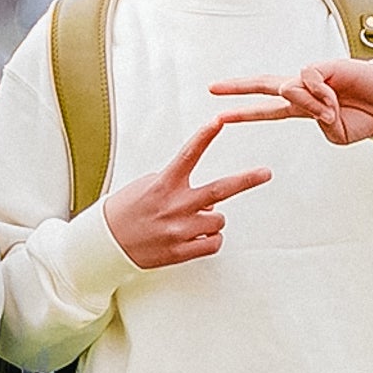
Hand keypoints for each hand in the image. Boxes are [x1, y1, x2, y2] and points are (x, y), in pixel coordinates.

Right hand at [99, 112, 270, 270]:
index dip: (205, 136)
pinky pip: (213, 243)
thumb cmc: (126, 211)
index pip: (188, 154)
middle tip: (265, 173)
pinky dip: (208, 240)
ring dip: (211, 220)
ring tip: (190, 222)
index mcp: (164, 184)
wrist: (106, 243)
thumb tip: (209, 201)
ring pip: (218, 221)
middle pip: (220, 190)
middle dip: (246, 180)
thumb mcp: (146, 186)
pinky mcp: (181, 251)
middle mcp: (175, 205)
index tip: (219, 121)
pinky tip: (193, 237)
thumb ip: (178, 185)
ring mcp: (179, 230)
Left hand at [214, 58, 372, 145]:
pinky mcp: (322, 66)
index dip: (245, 113)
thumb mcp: (336, 132)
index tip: (220, 116)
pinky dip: (319, 93)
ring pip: (288, 90)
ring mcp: (312, 77)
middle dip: (238, 87)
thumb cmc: (365, 118)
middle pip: (265, 86)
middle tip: (211, 88)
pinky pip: (307, 80)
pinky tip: (334, 94)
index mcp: (304, 108)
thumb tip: (294, 91)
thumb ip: (316, 120)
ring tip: (332, 109)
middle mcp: (303, 90)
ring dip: (308, 105)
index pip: (268, 110)